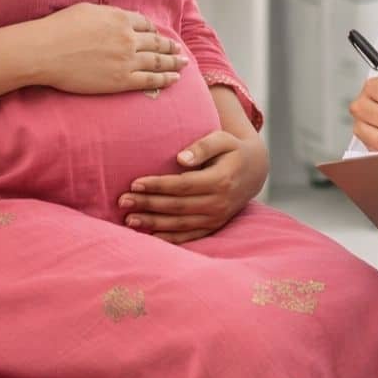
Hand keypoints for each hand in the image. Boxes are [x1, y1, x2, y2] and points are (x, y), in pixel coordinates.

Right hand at [32, 3, 189, 94]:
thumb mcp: (87, 10)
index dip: (153, 30)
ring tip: (183, 63)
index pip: (145, 24)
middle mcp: (129, 38)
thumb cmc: (59, 28)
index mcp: (121, 19)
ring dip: (173, 62)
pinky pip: (150, 80)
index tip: (158, 35)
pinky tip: (174, 79)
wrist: (45, 51)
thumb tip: (116, 17)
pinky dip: (165, 79)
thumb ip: (108, 14)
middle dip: (170, 46)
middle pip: (156, 42)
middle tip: (179, 50)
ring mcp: (127, 60)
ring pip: (158, 61)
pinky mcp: (121, 80)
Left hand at [119, 129, 268, 242]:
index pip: (183, 185)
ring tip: (129, 219)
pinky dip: (170, 238)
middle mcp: (219, 202)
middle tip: (123, 201)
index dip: (158, 185)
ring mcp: (218, 217)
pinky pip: (190, 236)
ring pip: (180, 224)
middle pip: (177, 206)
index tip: (135, 182)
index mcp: (221, 180)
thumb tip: (180, 158)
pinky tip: (150, 236)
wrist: (255, 171)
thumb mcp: (223, 139)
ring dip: (153, 223)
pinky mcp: (215, 226)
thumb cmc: (232, 151)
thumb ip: (203, 146)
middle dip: (148, 204)